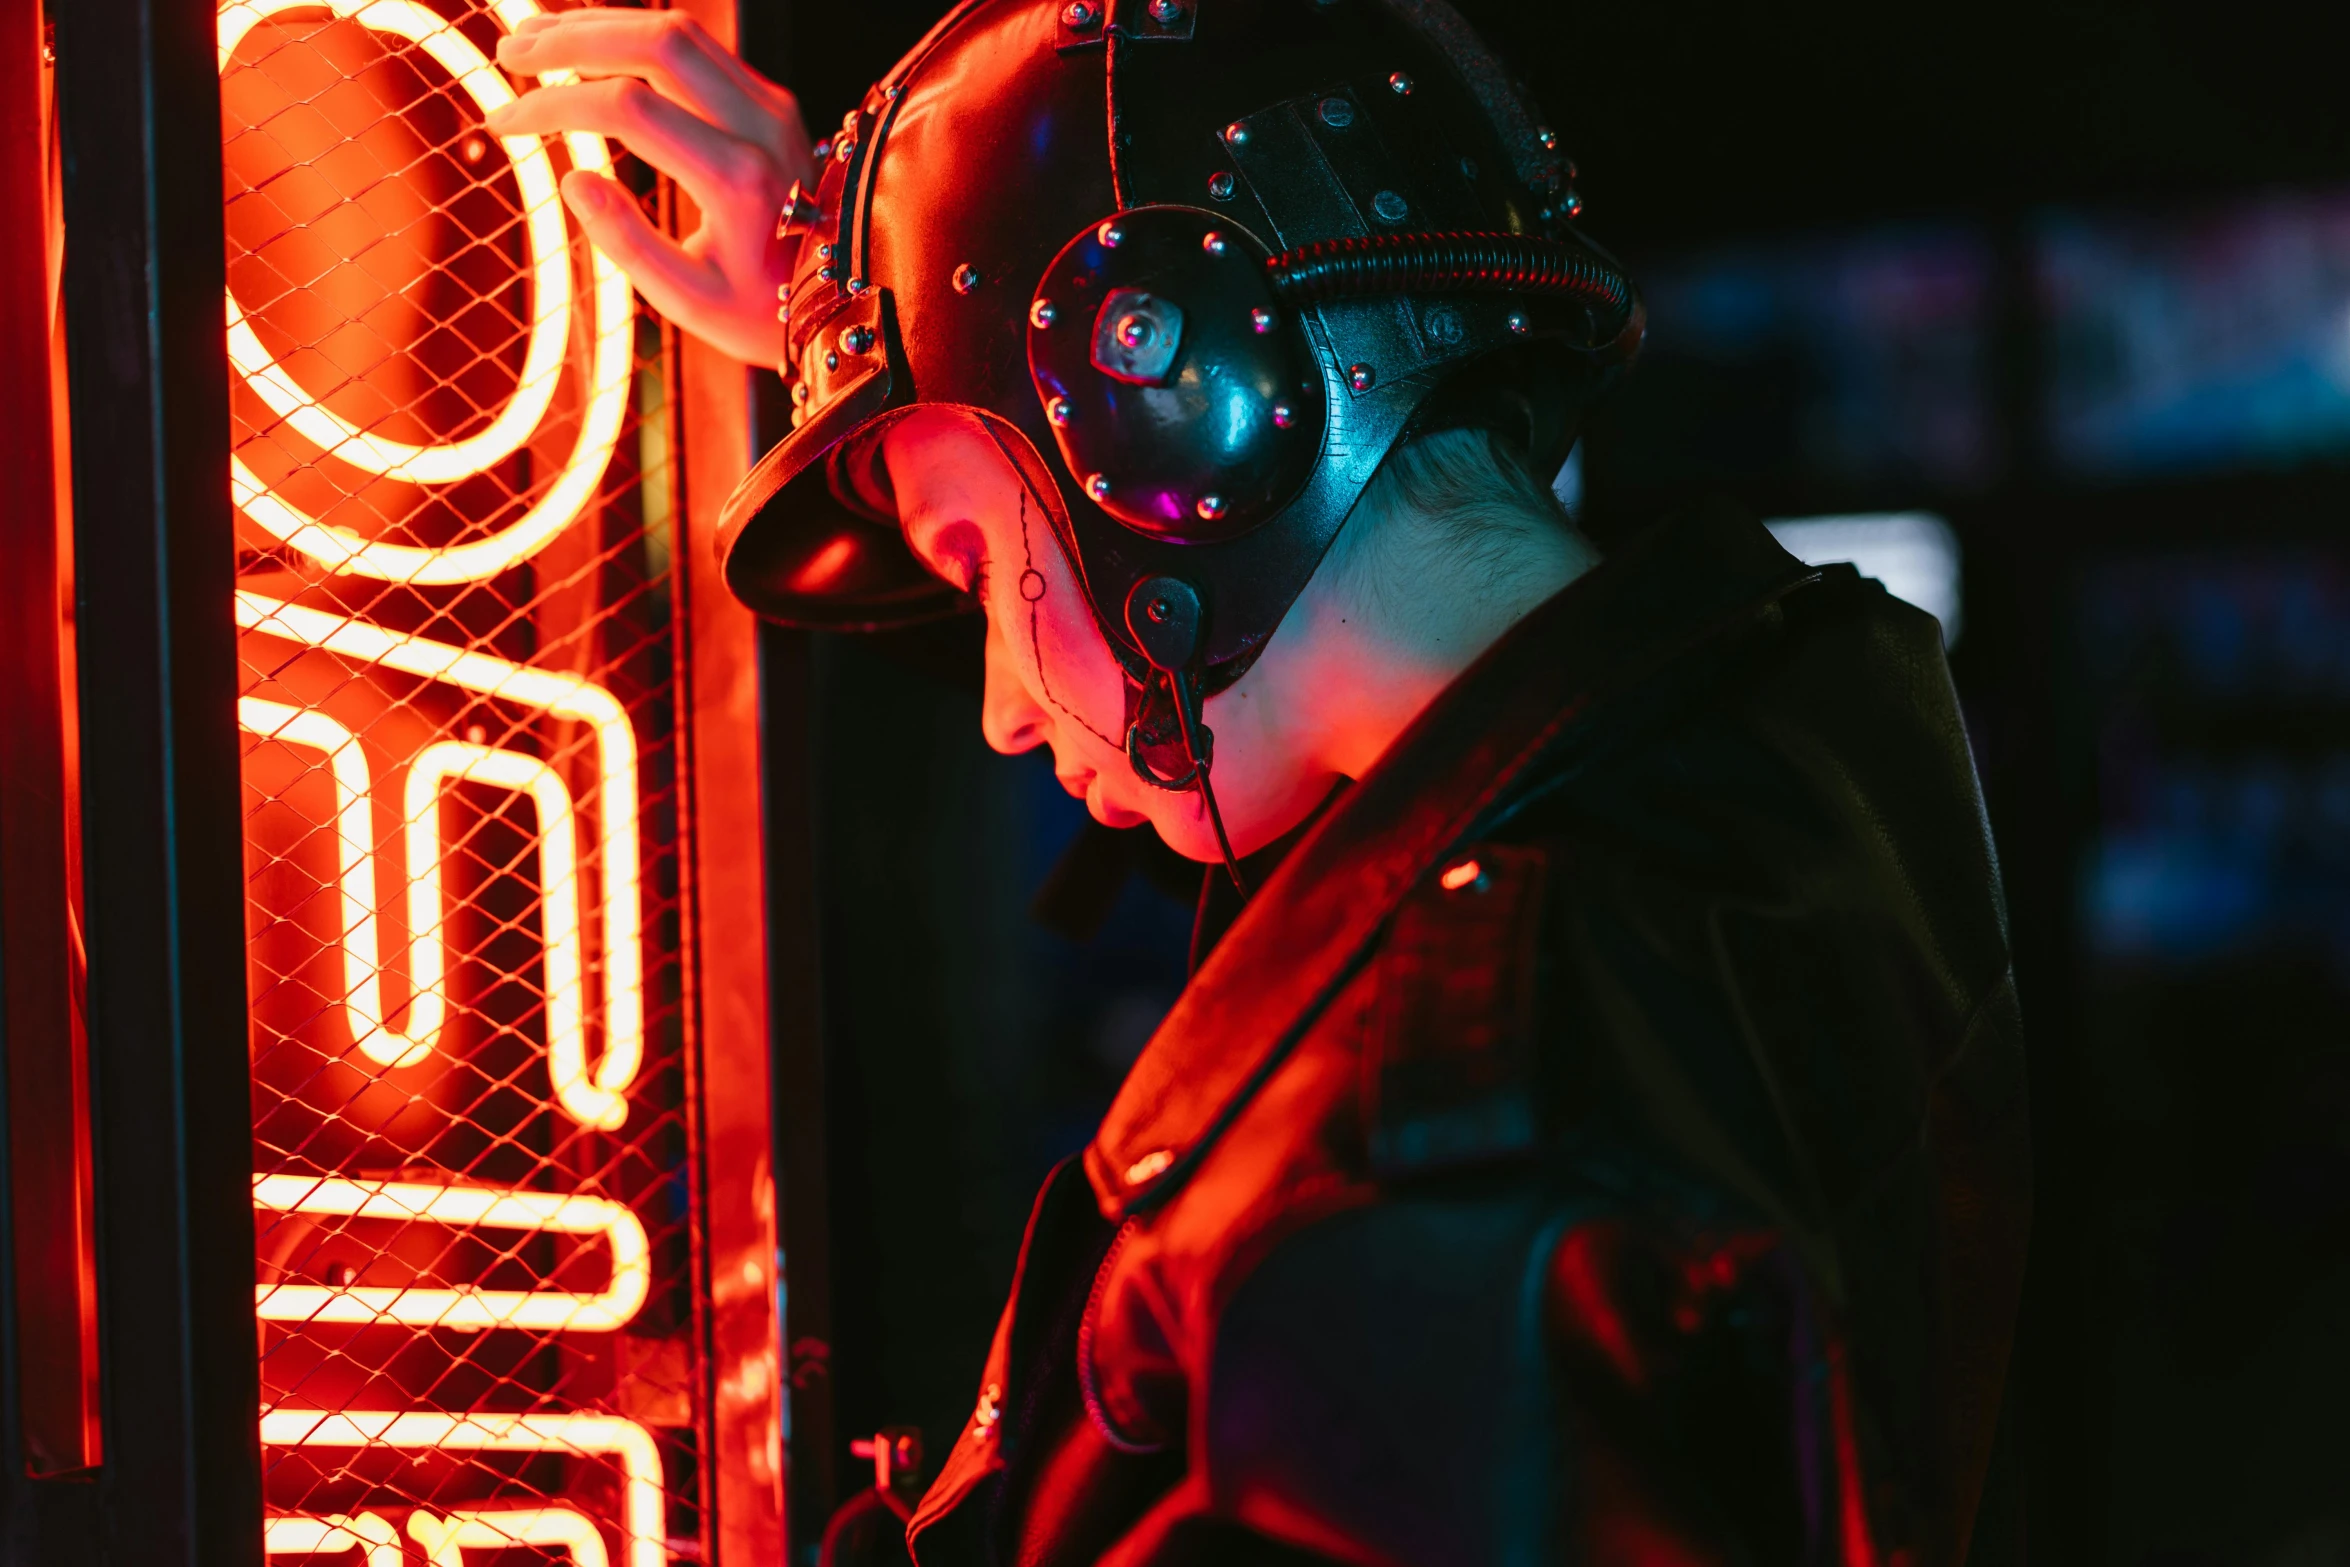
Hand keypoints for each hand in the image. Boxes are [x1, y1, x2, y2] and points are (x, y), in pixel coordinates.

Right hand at [486, 8, 808, 366]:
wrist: (845, 298)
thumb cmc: (764, 311)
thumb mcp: (691, 302)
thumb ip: (628, 243)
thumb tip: (572, 179)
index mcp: (739, 181)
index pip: (629, 109)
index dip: (556, 107)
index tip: (506, 125)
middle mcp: (762, 127)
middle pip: (658, 42)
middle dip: (572, 37)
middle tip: (508, 52)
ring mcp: (771, 106)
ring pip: (679, 32)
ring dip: (600, 25)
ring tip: (534, 39)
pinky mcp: (770, 99)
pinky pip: (697, 47)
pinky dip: (635, 37)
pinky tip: (589, 47)